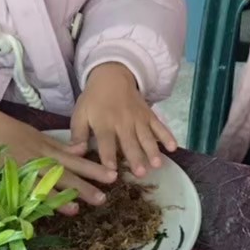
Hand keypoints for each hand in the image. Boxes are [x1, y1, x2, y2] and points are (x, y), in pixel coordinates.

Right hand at [0, 102, 116, 209]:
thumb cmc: (4, 128)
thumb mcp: (34, 133)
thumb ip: (57, 143)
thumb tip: (82, 147)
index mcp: (44, 145)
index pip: (73, 158)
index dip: (92, 168)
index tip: (113, 176)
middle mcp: (37, 155)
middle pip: (65, 171)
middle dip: (85, 183)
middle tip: (106, 196)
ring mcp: (22, 165)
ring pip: (47, 181)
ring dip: (64, 195)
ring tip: (81, 207)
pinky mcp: (6, 174)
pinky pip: (24, 188)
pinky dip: (36, 198)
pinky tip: (47, 210)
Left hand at [71, 62, 177, 177]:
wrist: (112, 76)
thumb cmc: (94, 100)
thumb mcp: (80, 114)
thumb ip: (78, 135)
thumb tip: (75, 154)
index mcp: (103, 123)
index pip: (106, 141)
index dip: (108, 156)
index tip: (112, 171)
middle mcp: (122, 122)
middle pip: (129, 142)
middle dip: (136, 157)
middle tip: (141, 173)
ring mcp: (138, 118)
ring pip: (146, 136)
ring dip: (152, 150)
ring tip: (157, 164)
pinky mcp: (149, 115)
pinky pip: (160, 126)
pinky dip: (167, 136)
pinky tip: (174, 147)